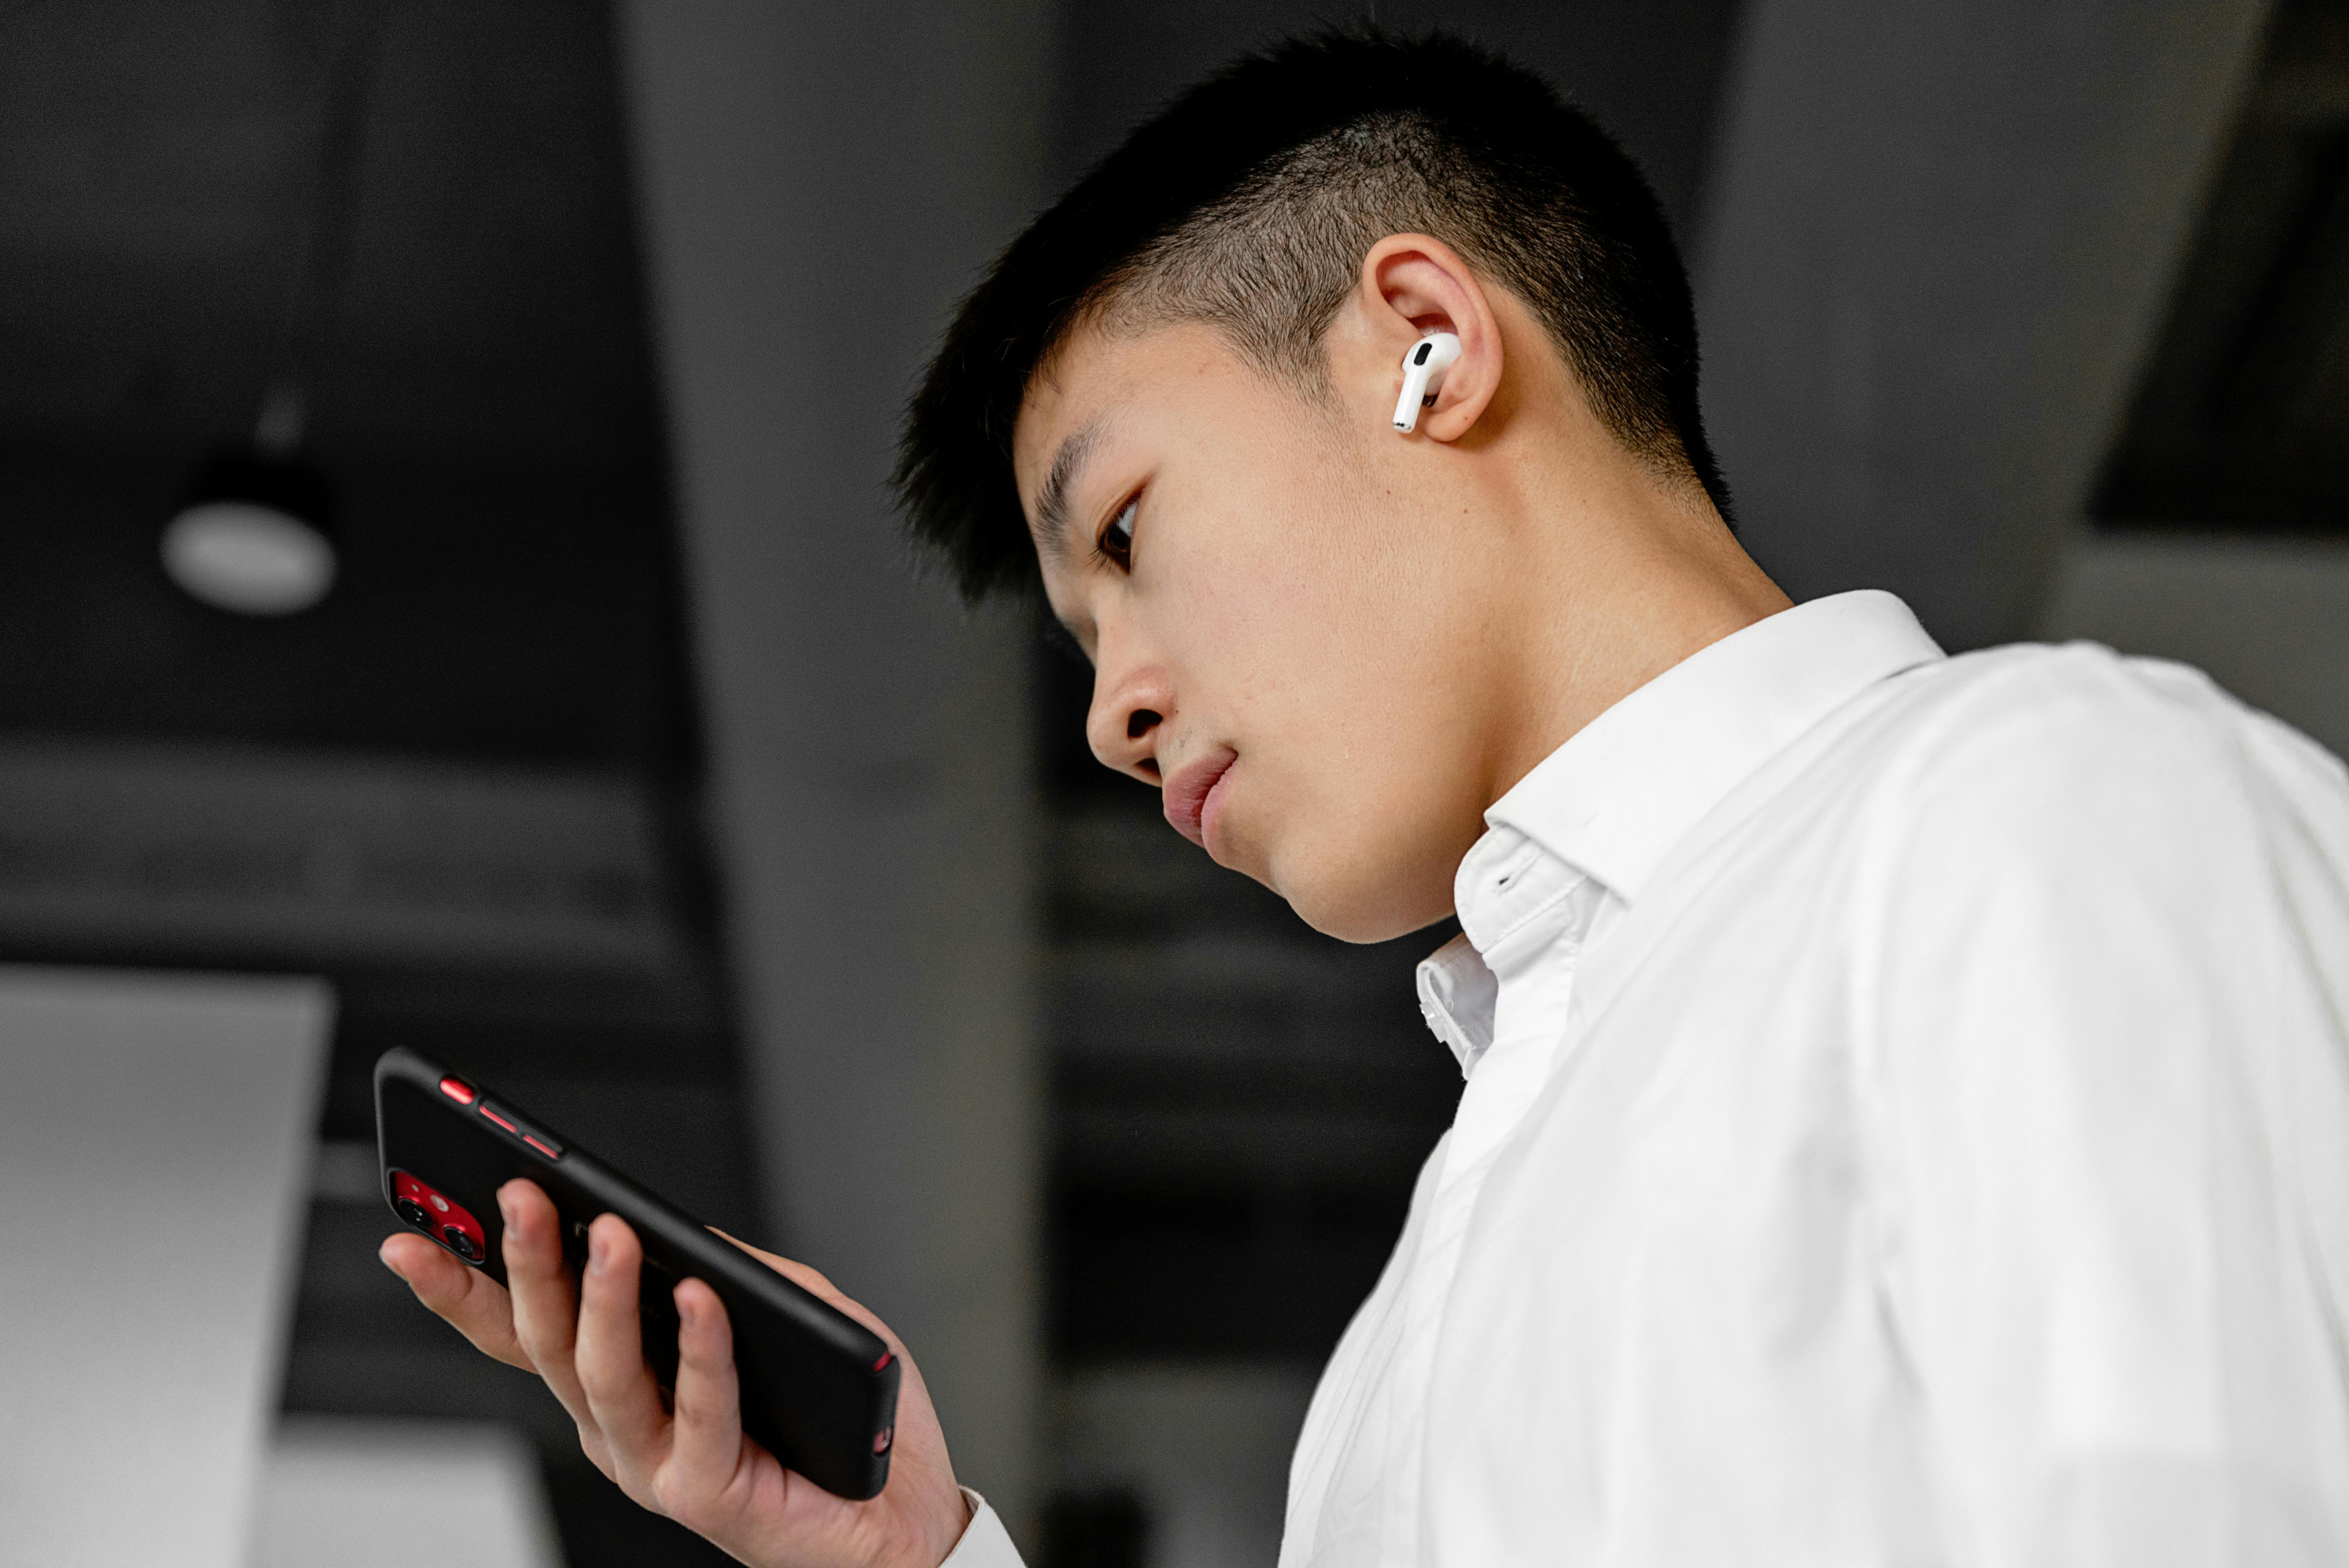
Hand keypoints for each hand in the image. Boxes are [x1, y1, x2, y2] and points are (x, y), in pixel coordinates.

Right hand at [381, 1180, 970, 1567]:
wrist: (903, 1515)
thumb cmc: (838, 1417)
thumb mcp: (782, 1316)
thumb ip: (731, 1273)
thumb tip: (680, 1232)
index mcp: (618, 1385)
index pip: (521, 1330)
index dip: (462, 1285)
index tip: (409, 1232)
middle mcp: (618, 1430)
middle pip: (550, 1340)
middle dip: (528, 1263)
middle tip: (521, 1194)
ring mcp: (656, 1467)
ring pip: (605, 1376)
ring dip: (603, 1298)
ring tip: (611, 1232)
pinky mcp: (710, 1493)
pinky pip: (700, 1411)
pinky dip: (701, 1347)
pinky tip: (701, 1295)